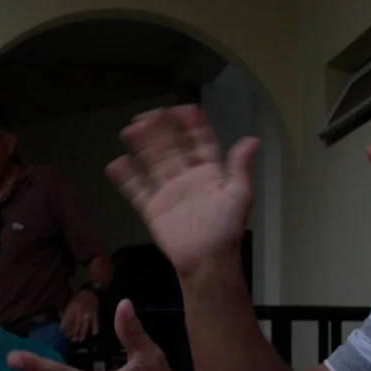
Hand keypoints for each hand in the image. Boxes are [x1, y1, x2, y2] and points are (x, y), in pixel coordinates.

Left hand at [61, 288, 100, 341]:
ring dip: (83, 332)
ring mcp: (88, 311)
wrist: (90, 291)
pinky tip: (94, 333)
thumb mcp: (69, 305)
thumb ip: (66, 315)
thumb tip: (62, 327)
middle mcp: (80, 309)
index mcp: (72, 307)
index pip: (68, 319)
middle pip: (77, 323)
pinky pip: (96, 321)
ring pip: (85, 323)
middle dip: (75, 332)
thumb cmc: (78, 299)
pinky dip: (96, 327)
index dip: (67, 328)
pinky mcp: (96, 313)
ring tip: (81, 339)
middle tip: (73, 340)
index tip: (65, 335)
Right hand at [111, 107, 256, 273]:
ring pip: (153, 163)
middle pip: (172, 148)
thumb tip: (253, 139)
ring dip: (143, 146)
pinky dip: (127, 177)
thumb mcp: (240, 194)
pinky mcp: (153, 208)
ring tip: (131, 129)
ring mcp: (168, 192)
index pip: (199, 143)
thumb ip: (241, 166)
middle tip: (150, 114)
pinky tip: (117, 163)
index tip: (184, 110)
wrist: (207, 260)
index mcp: (209, 173)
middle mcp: (187, 178)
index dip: (193, 126)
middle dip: (161, 130)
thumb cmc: (226, 228)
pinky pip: (137, 189)